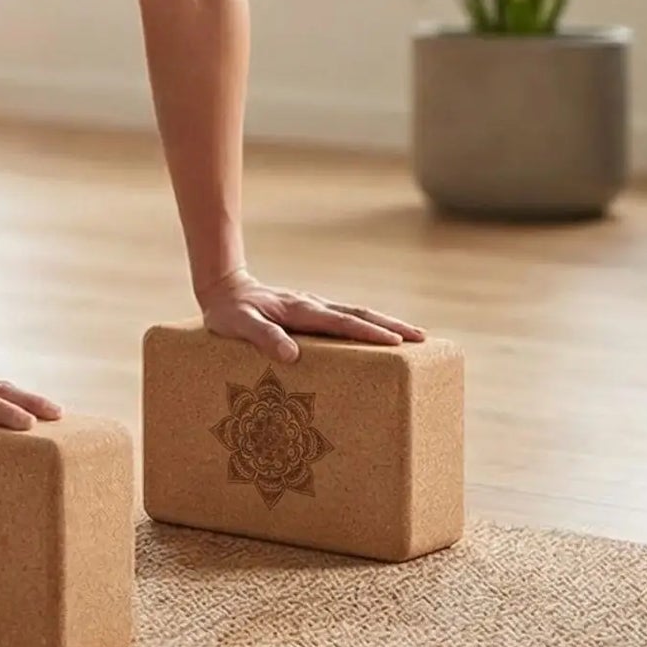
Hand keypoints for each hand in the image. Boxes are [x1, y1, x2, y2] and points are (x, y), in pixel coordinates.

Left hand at [198, 265, 426, 364]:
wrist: (223, 289)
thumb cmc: (228, 312)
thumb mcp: (238, 325)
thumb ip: (263, 337)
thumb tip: (291, 357)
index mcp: (300, 310)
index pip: (342, 322)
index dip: (369, 333)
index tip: (397, 343)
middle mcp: (313, 305)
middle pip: (360, 314)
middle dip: (392, 326)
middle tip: (423, 339)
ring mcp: (314, 308)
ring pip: (357, 314)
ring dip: (385, 324)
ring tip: (414, 338)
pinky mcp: (312, 313)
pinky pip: (346, 319)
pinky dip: (368, 326)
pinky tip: (379, 337)